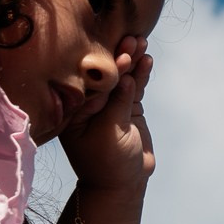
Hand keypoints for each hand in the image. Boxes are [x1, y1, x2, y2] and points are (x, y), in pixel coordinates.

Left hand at [60, 35, 154, 195]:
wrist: (123, 184)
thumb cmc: (109, 163)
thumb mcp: (110, 134)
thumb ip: (117, 104)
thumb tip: (128, 77)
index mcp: (75, 110)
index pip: (92, 82)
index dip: (107, 67)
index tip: (119, 56)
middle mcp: (90, 103)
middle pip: (107, 75)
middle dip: (119, 57)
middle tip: (131, 39)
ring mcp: (110, 104)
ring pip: (122, 78)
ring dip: (132, 61)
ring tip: (142, 42)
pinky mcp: (127, 108)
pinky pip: (135, 87)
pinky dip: (142, 75)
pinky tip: (148, 60)